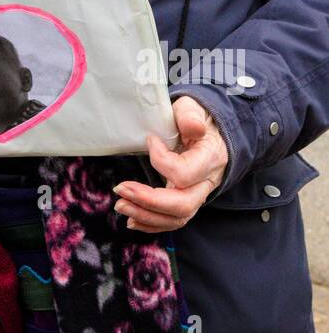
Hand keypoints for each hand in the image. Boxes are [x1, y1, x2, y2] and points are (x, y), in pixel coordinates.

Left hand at [113, 96, 229, 232]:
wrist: (209, 132)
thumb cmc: (196, 119)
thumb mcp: (193, 109)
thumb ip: (191, 116)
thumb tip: (192, 128)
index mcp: (210, 158)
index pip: (184, 173)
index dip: (161, 160)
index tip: (150, 140)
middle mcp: (207, 182)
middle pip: (182, 205)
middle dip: (148, 201)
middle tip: (120, 189)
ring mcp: (197, 195)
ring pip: (177, 218)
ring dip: (145, 215)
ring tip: (121, 205)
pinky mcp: (186, 201)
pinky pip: (172, 221)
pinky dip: (151, 223)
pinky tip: (131, 219)